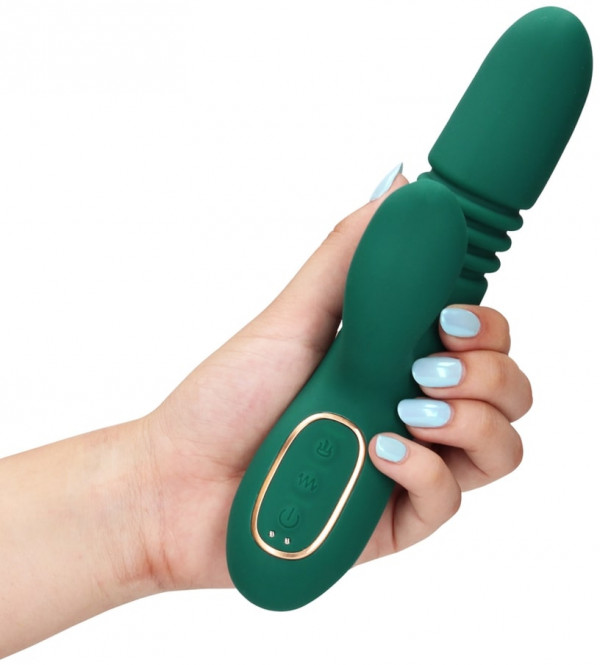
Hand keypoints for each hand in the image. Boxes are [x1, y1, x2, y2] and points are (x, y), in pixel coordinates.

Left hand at [139, 175, 532, 589]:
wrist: (177, 483)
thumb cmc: (225, 399)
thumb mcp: (290, 316)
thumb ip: (347, 257)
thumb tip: (399, 188)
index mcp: (393, 359)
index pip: (479, 337)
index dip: (484, 323)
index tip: (449, 313)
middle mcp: (411, 409)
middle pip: (508, 390)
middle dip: (487, 370)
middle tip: (429, 362)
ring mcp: (408, 465)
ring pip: (502, 449)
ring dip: (472, 419)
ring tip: (407, 405)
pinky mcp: (395, 519)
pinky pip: (449, 498)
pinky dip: (423, 469)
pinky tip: (378, 450)